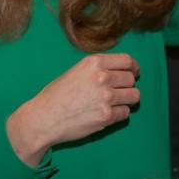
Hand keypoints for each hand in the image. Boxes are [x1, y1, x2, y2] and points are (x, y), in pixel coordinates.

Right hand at [5, 53, 139, 165]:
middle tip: (119, 91)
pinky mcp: (106, 116)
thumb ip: (98, 69)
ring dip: (127, 100)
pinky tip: (107, 114)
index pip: (127, 61)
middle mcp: (102, 77)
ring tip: (116, 103)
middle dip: (128, 85)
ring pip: (134, 96)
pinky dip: (119, 114)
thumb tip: (122, 70)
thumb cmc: (57, 95)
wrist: (44, 118)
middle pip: (131, 78)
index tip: (133, 73)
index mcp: (94, 62)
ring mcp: (105, 97)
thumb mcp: (76, 71)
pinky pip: (125, 113)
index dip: (133, 68)